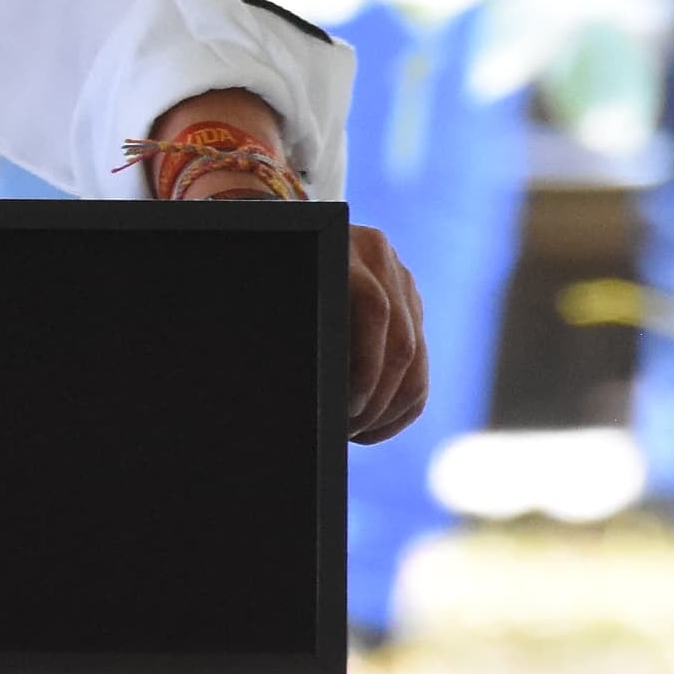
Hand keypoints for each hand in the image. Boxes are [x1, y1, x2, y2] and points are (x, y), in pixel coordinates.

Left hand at [146, 90, 429, 441]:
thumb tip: (268, 379)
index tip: (341, 408)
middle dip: (375, 398)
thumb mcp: (258, 290)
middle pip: (401, 342)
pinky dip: (400, 406)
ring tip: (351, 433)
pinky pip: (421, 366)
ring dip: (388, 408)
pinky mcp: (410, 306)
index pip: (372, 311)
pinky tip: (370, 428)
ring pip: (416, 360)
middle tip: (344, 430)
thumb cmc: (252, 275)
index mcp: (340, 246)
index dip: (362, 368)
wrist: (276, 241)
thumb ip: (264, 316)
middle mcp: (379, 258)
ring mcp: (400, 280)